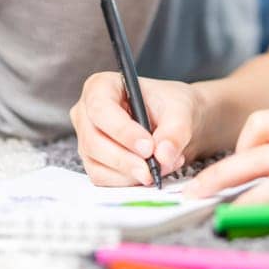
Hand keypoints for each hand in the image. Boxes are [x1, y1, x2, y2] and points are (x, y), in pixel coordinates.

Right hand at [71, 71, 201, 185]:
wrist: (174, 122)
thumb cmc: (170, 106)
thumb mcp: (180, 110)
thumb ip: (175, 131)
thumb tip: (163, 156)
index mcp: (101, 87)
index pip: (101, 109)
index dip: (123, 131)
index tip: (148, 147)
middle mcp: (87, 113)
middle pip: (94, 141)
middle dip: (126, 159)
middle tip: (154, 168)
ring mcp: (87, 139)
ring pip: (97, 165)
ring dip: (130, 173)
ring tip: (162, 165)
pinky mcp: (94, 162)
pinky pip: (103, 179)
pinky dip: (128, 181)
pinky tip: (151, 171)